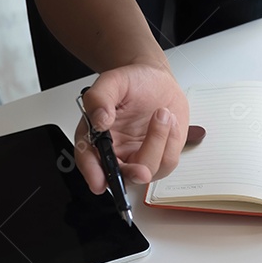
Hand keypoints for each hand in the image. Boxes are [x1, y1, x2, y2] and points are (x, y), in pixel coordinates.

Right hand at [76, 63, 205, 192]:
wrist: (155, 80)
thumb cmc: (131, 82)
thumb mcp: (111, 82)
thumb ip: (99, 98)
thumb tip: (99, 120)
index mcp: (95, 137)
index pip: (89, 161)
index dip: (93, 174)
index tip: (99, 182)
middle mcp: (116, 152)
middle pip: (122, 175)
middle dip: (133, 175)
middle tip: (141, 170)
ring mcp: (139, 157)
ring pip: (149, 169)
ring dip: (158, 141)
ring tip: (162, 113)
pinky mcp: (160, 157)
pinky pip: (168, 161)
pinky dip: (172, 141)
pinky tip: (169, 121)